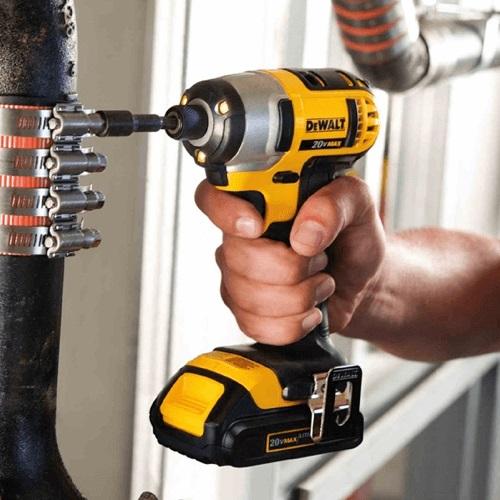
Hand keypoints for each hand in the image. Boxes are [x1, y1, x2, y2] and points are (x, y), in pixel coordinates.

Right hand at [195, 176, 385, 345]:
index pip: (212, 197)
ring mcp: (239, 276)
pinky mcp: (246, 311)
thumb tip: (304, 233)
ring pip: (250, 297)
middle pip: (238, 257)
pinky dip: (293, 324)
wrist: (362, 282)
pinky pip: (257, 326)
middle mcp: (241, 238)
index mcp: (260, 201)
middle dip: (291, 267)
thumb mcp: (357, 204)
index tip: (257, 225)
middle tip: (318, 258)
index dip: (225, 212)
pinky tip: (307, 309)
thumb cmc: (353, 239)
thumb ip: (334, 204)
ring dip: (300, 297)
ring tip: (318, 281)